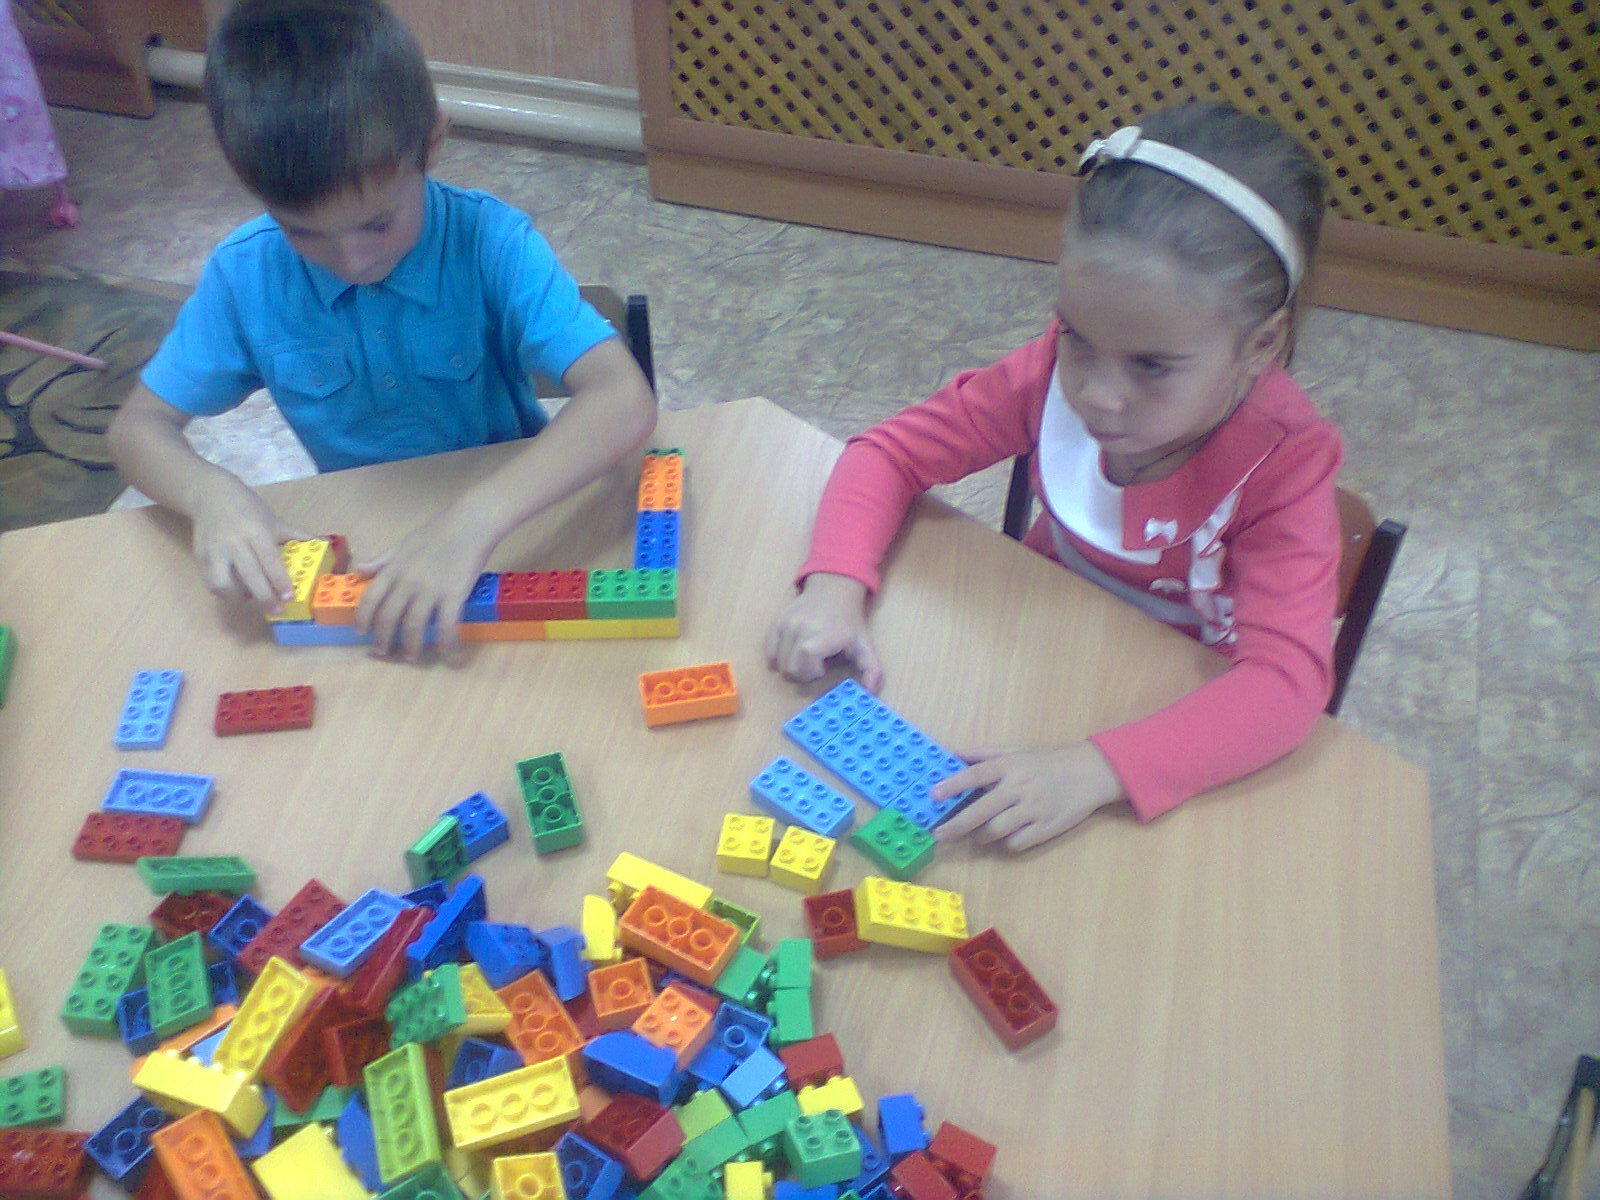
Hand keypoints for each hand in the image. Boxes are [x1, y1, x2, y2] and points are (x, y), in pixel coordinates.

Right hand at [189, 475, 306, 609]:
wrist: (210, 495)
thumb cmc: (247, 508)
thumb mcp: (273, 520)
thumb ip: (297, 535)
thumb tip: (324, 542)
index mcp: (255, 532)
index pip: (269, 560)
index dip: (279, 580)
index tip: (289, 597)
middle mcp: (233, 543)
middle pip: (248, 574)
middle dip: (263, 596)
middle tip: (276, 610)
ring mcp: (213, 551)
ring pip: (222, 582)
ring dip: (236, 596)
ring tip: (249, 599)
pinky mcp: (199, 557)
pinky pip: (210, 582)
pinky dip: (223, 591)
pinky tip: (234, 590)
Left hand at [353, 507, 492, 662]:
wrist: (469, 525)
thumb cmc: (438, 532)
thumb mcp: (403, 544)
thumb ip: (382, 560)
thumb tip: (359, 569)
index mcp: (394, 569)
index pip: (370, 598)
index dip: (363, 619)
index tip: (361, 632)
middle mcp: (407, 583)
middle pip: (388, 618)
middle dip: (383, 640)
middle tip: (384, 653)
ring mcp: (430, 591)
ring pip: (413, 627)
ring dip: (411, 648)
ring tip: (411, 659)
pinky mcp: (453, 596)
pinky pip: (446, 627)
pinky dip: (446, 645)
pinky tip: (449, 656)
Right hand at [764, 572, 882, 690]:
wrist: (833, 589)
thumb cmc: (848, 621)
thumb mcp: (864, 645)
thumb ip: (871, 670)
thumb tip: (870, 693)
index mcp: (822, 636)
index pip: (805, 665)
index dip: (812, 672)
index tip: (823, 668)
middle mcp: (800, 629)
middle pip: (790, 668)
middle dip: (803, 674)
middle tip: (814, 665)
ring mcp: (785, 624)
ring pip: (778, 663)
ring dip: (791, 667)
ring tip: (805, 657)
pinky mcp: (776, 622)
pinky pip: (769, 651)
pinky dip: (777, 659)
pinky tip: (792, 653)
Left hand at [933, 742, 1124, 850]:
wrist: (1090, 773)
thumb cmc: (1048, 761)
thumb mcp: (1016, 751)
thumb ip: (983, 754)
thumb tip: (951, 753)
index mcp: (1010, 766)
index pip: (976, 775)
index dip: (954, 784)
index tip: (934, 795)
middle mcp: (1019, 787)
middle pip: (982, 810)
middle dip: (957, 825)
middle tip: (939, 835)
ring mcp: (1033, 809)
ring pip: (997, 831)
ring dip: (980, 837)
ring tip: (973, 836)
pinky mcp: (1046, 828)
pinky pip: (1017, 842)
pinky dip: (1006, 842)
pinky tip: (1005, 837)